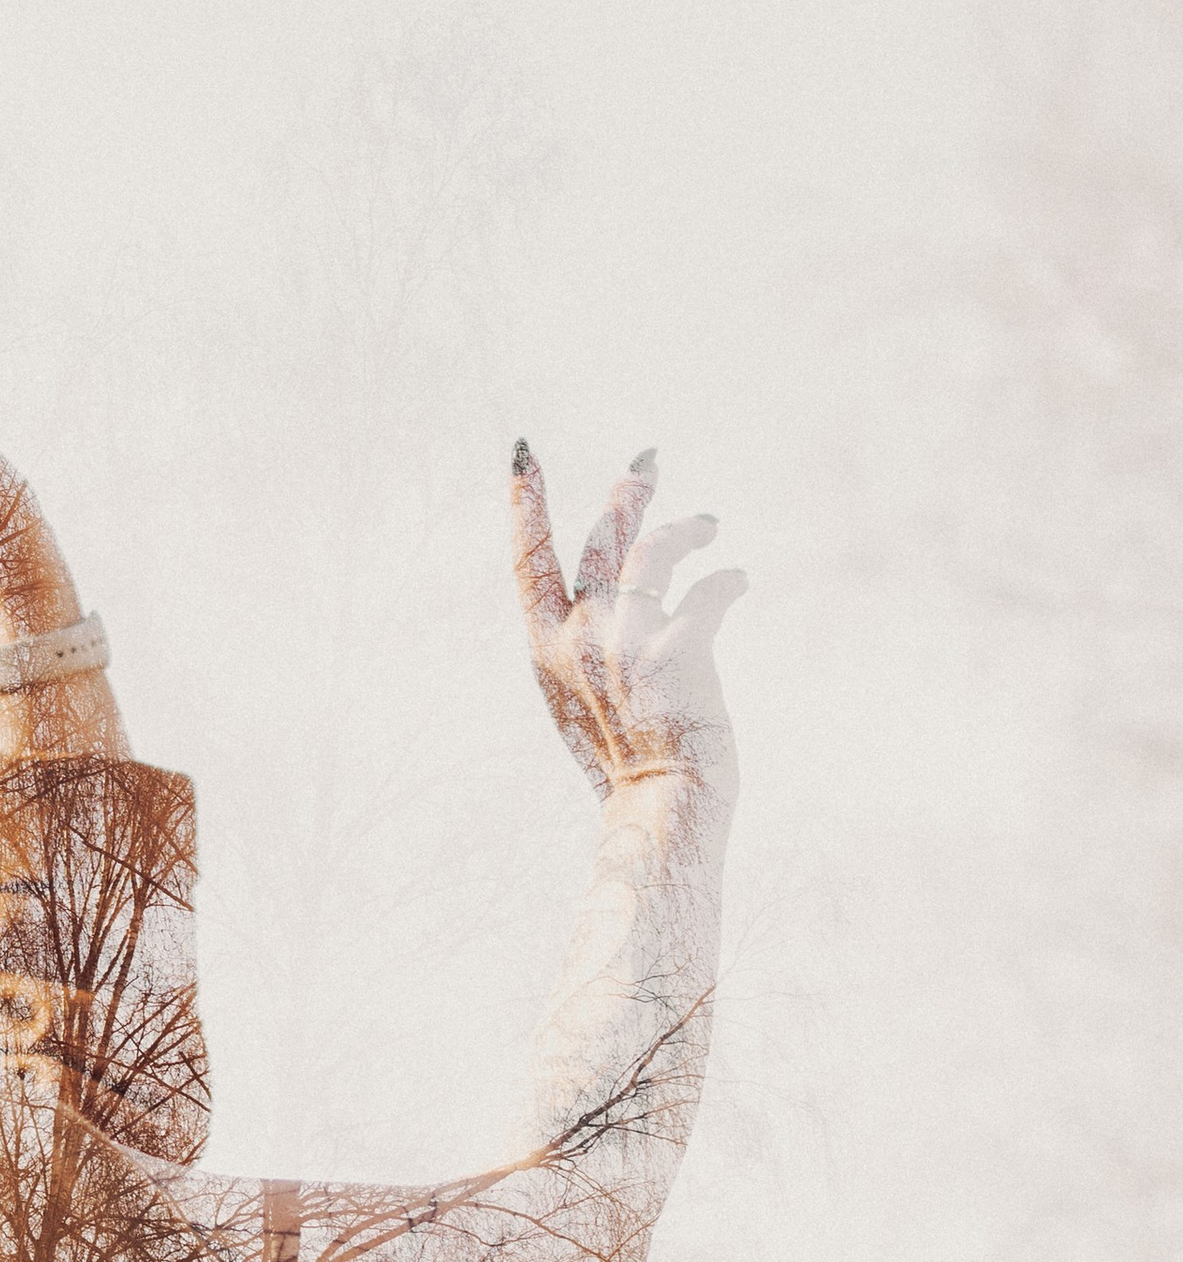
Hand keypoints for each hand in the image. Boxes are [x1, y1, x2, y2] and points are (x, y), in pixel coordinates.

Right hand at [510, 443, 744, 808]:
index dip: (524, 501)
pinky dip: (728, 579)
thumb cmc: (623, 767)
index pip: (527, 559)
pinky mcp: (680, 649)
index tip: (522, 452)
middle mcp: (579, 635)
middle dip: (626, 492)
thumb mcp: (576, 703)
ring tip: (707, 523)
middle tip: (648, 462)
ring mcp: (627, 640)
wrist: (659, 809)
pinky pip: (711, 590)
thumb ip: (580, 650)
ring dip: (685, 527)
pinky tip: (739, 578)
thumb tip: (603, 602)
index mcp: (544, 648)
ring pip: (655, 550)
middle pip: (601, 538)